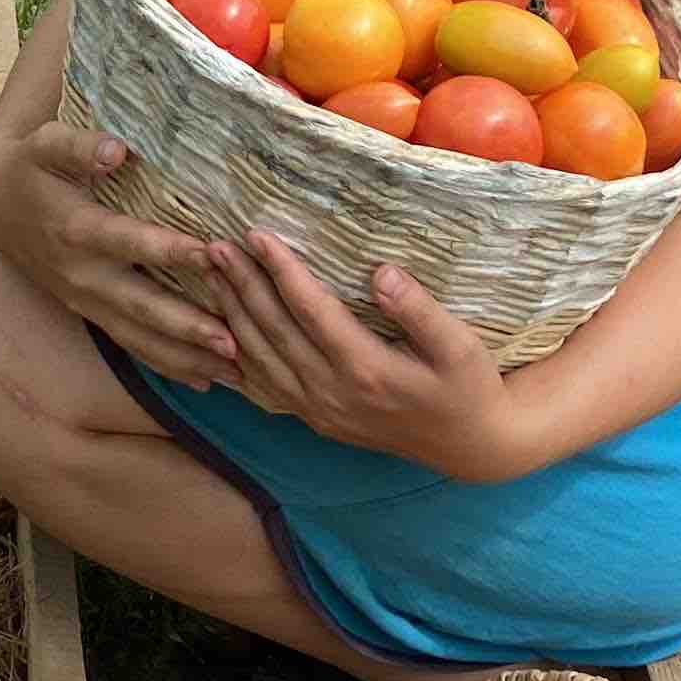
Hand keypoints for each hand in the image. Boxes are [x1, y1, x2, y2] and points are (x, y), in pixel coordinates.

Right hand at [0, 122, 240, 391]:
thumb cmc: (32, 165)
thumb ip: (79, 146)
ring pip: (139, 336)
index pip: (128, 241)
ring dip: (186, 357)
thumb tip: (116, 149)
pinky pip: (131, 344)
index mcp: (77, 229)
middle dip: (186, 326)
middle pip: (139, 305)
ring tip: (234, 373)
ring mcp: (85, 299)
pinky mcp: (90, 312)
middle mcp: (82, 273)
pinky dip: (167, 365)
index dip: (168, 249)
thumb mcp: (46, 144)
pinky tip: (206, 379)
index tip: (212, 254)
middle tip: (233, 342)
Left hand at [203, 233, 515, 472]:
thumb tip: (382, 272)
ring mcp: (319, 411)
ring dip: (231, 315)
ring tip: (210, 275)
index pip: (310, 310)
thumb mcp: (461, 347)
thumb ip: (420, 311)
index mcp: (366, 369)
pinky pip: (263, 390)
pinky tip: (217, 333)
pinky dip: (235, 359)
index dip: (281, 270)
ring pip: (259, 359)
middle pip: (273, 332)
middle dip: (241, 286)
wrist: (469, 446)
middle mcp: (332, 393)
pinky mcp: (316, 420)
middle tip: (214, 246)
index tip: (256, 234)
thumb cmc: (469, 387)